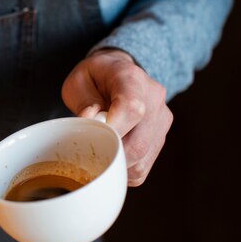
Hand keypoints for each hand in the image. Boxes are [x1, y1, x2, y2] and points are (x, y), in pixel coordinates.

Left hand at [61, 49, 172, 185]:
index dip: (114, 130)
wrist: (116, 73)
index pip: (132, 109)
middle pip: (138, 142)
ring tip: (98, 148)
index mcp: (132, 79)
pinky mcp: (160, 138)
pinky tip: (111, 154)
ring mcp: (161, 120)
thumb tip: (89, 122)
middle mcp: (154, 99)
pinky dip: (123, 168)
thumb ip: (83, 101)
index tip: (94, 135)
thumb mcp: (79, 81)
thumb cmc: (95, 78)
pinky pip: (143, 167)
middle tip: (88, 148)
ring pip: (141, 158)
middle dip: (109, 153)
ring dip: (115, 163)